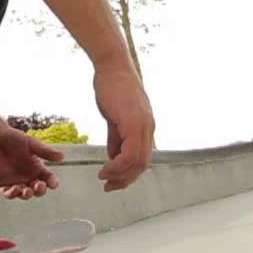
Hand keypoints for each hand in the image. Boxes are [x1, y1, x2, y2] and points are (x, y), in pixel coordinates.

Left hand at [0, 126, 64, 199]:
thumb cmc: (13, 138)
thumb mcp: (31, 143)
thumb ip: (45, 151)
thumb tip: (62, 157)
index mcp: (37, 167)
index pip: (48, 178)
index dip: (52, 182)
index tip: (53, 183)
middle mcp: (28, 177)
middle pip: (38, 189)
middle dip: (40, 190)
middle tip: (39, 186)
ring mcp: (16, 181)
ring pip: (24, 194)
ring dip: (27, 195)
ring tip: (27, 191)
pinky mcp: (2, 184)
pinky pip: (8, 193)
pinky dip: (12, 194)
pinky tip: (15, 189)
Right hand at [94, 63, 154, 191]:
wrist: (112, 65)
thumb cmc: (112, 86)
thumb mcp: (114, 116)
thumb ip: (116, 137)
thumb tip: (113, 156)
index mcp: (145, 127)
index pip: (143, 158)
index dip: (129, 174)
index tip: (113, 181)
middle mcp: (148, 128)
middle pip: (142, 164)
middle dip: (125, 179)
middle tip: (109, 186)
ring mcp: (143, 125)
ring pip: (138, 162)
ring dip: (120, 175)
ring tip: (104, 178)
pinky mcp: (133, 123)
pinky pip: (130, 153)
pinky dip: (118, 165)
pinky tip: (105, 167)